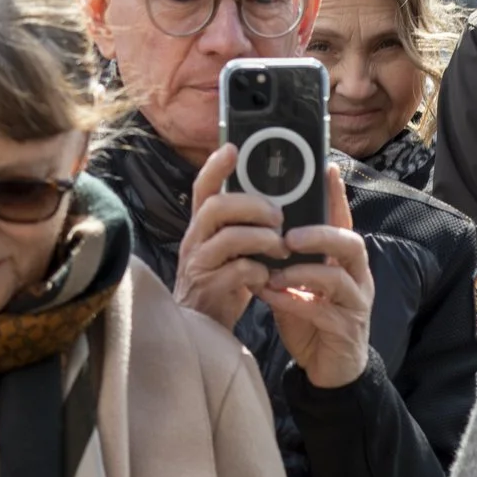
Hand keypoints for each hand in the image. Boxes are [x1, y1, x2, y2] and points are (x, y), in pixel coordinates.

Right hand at [176, 146, 295, 330]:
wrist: (203, 328)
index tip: (234, 148)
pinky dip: (257, 271)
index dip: (216, 166)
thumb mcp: (230, 249)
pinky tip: (267, 276)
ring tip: (281, 246)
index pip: (202, 188)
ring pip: (227, 238)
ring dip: (261, 238)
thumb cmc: (223, 282)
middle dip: (251, 205)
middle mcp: (195, 240)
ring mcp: (199, 264)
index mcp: (202, 226)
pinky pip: (235, 272)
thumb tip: (279, 201)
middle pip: (215, 207)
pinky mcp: (208, 289)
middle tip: (278, 214)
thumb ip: (244, 226)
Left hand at [254, 164, 374, 389]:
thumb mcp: (295, 280)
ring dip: (303, 272)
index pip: (343, 220)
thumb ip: (284, 256)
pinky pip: (322, 311)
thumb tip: (256, 224)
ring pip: (339, 278)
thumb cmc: (309, 315)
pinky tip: (271, 296)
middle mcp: (356, 276)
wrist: (328, 367)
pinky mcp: (345, 329)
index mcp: (343, 260)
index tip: (326, 167)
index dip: (336, 195)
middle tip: (288, 236)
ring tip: (275, 272)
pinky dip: (293, 301)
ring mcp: (355, 303)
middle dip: (320, 235)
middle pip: (351, 244)